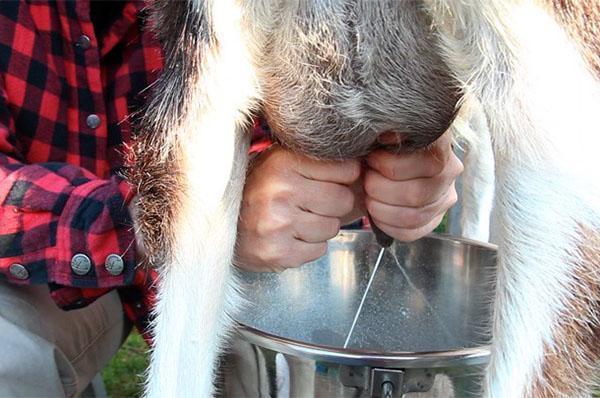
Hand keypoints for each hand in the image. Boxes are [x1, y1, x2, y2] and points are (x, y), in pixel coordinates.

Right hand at [236, 145, 359, 271]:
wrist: (220, 225)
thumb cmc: (257, 191)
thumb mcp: (280, 163)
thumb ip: (317, 161)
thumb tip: (366, 167)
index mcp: (283, 162)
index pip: (346, 169)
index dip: (342, 178)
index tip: (328, 180)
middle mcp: (280, 191)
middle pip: (343, 200)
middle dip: (333, 204)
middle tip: (310, 204)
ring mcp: (278, 224)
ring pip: (332, 227)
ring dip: (320, 227)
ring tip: (296, 220)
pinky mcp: (278, 252)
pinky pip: (319, 250)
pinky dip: (309, 246)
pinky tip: (290, 237)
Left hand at [364, 131, 462, 241]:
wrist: (370, 161)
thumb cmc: (375, 144)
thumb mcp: (379, 132)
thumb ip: (385, 130)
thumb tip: (388, 134)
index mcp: (440, 143)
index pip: (429, 162)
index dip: (392, 165)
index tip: (372, 158)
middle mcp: (450, 170)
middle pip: (417, 194)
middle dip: (380, 188)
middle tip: (367, 178)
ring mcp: (445, 197)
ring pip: (413, 216)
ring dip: (380, 208)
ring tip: (369, 194)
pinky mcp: (434, 219)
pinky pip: (411, 232)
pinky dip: (386, 225)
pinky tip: (376, 211)